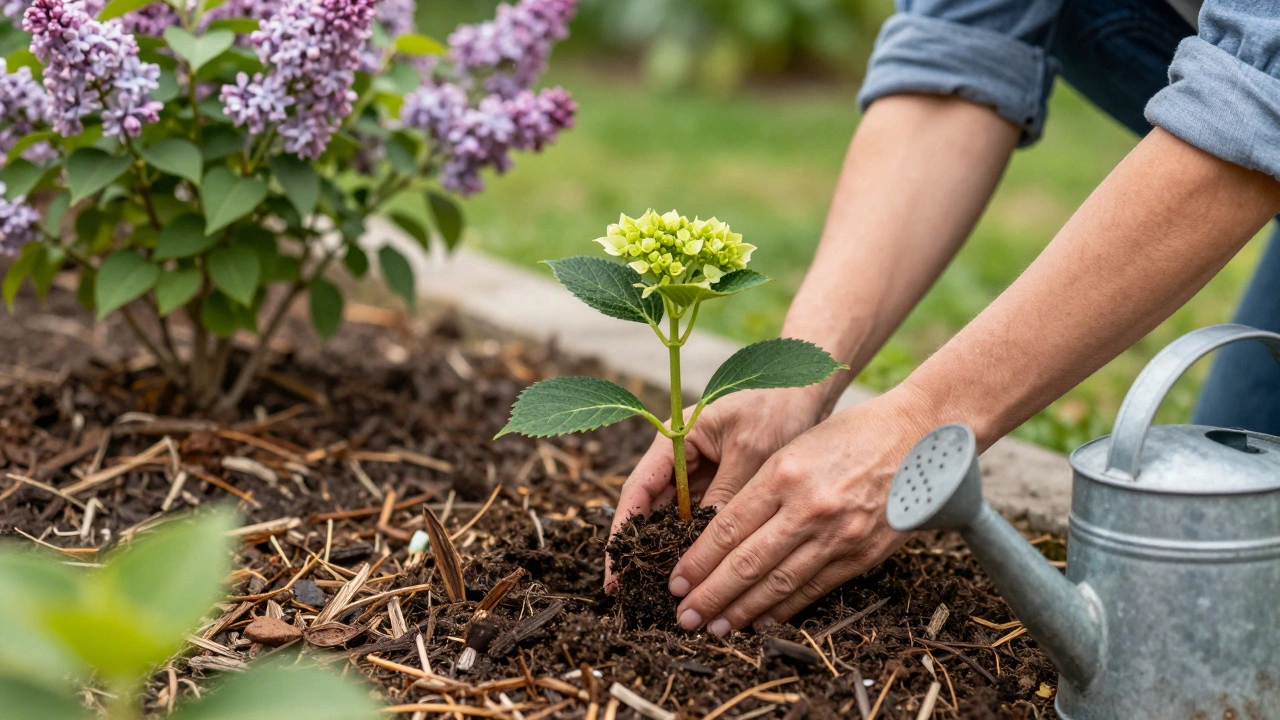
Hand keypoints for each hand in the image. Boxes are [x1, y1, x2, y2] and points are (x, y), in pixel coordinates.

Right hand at [605, 387, 823, 588]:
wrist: (806, 392)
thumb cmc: (777, 409)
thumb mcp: (751, 451)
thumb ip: (727, 494)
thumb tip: (709, 545)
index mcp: (675, 440)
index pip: (638, 490)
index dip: (622, 531)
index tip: (613, 569)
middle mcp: (680, 459)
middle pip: (650, 510)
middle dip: (640, 549)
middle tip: (627, 590)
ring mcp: (699, 474)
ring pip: (675, 520)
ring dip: (669, 552)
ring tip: (661, 591)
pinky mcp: (719, 487)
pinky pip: (702, 520)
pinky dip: (698, 545)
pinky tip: (696, 574)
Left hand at [667, 386, 933, 634]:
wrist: (917, 438)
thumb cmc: (849, 435)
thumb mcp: (795, 448)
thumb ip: (759, 489)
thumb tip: (720, 534)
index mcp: (784, 473)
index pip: (727, 529)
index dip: (697, 561)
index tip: (676, 581)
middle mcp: (808, 507)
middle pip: (746, 563)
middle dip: (710, 595)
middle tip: (684, 616)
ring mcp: (838, 535)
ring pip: (778, 584)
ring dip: (742, 611)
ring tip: (715, 627)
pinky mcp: (862, 555)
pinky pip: (814, 589)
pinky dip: (784, 609)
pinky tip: (760, 620)